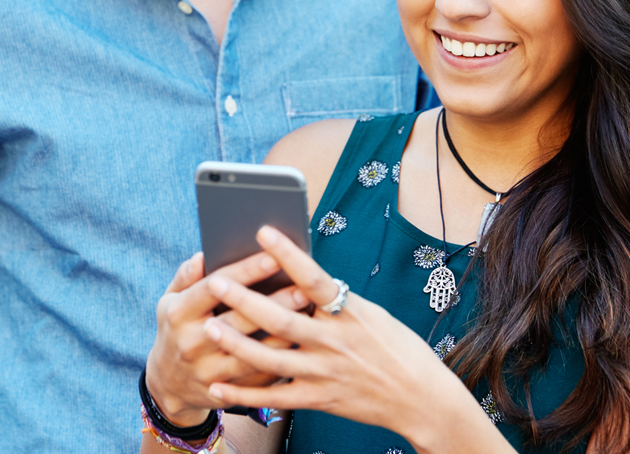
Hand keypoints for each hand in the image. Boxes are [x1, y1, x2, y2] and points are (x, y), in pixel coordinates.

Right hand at [146, 250, 310, 425]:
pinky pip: (256, 378)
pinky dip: (279, 362)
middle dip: (273, 303)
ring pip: (251, 354)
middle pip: (238, 320)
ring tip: (308, 314)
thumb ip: (186, 276)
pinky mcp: (222, 393)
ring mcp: (207, 371)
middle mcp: (191, 343)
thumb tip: (203, 255)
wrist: (167, 384)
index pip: (214, 287)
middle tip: (303, 286)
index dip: (245, 272)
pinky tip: (300, 344)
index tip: (274, 256)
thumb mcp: (169, 299)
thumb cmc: (176, 328)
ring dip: (282, 334)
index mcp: (179, 313)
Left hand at [201, 227, 464, 442]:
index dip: (287, 254)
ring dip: (237, 343)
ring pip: (271, 358)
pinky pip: (275, 397)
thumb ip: (332, 300)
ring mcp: (325, 372)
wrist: (420, 396)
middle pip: (282, 318)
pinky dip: (245, 393)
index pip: (312, 277)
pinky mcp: (320, 400)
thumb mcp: (369, 312)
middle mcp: (334, 341)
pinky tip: (219, 385)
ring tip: (209, 326)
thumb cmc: (395, 345)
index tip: (262, 231)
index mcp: (349, 311)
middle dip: (245, 299)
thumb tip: (296, 276)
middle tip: (216, 280)